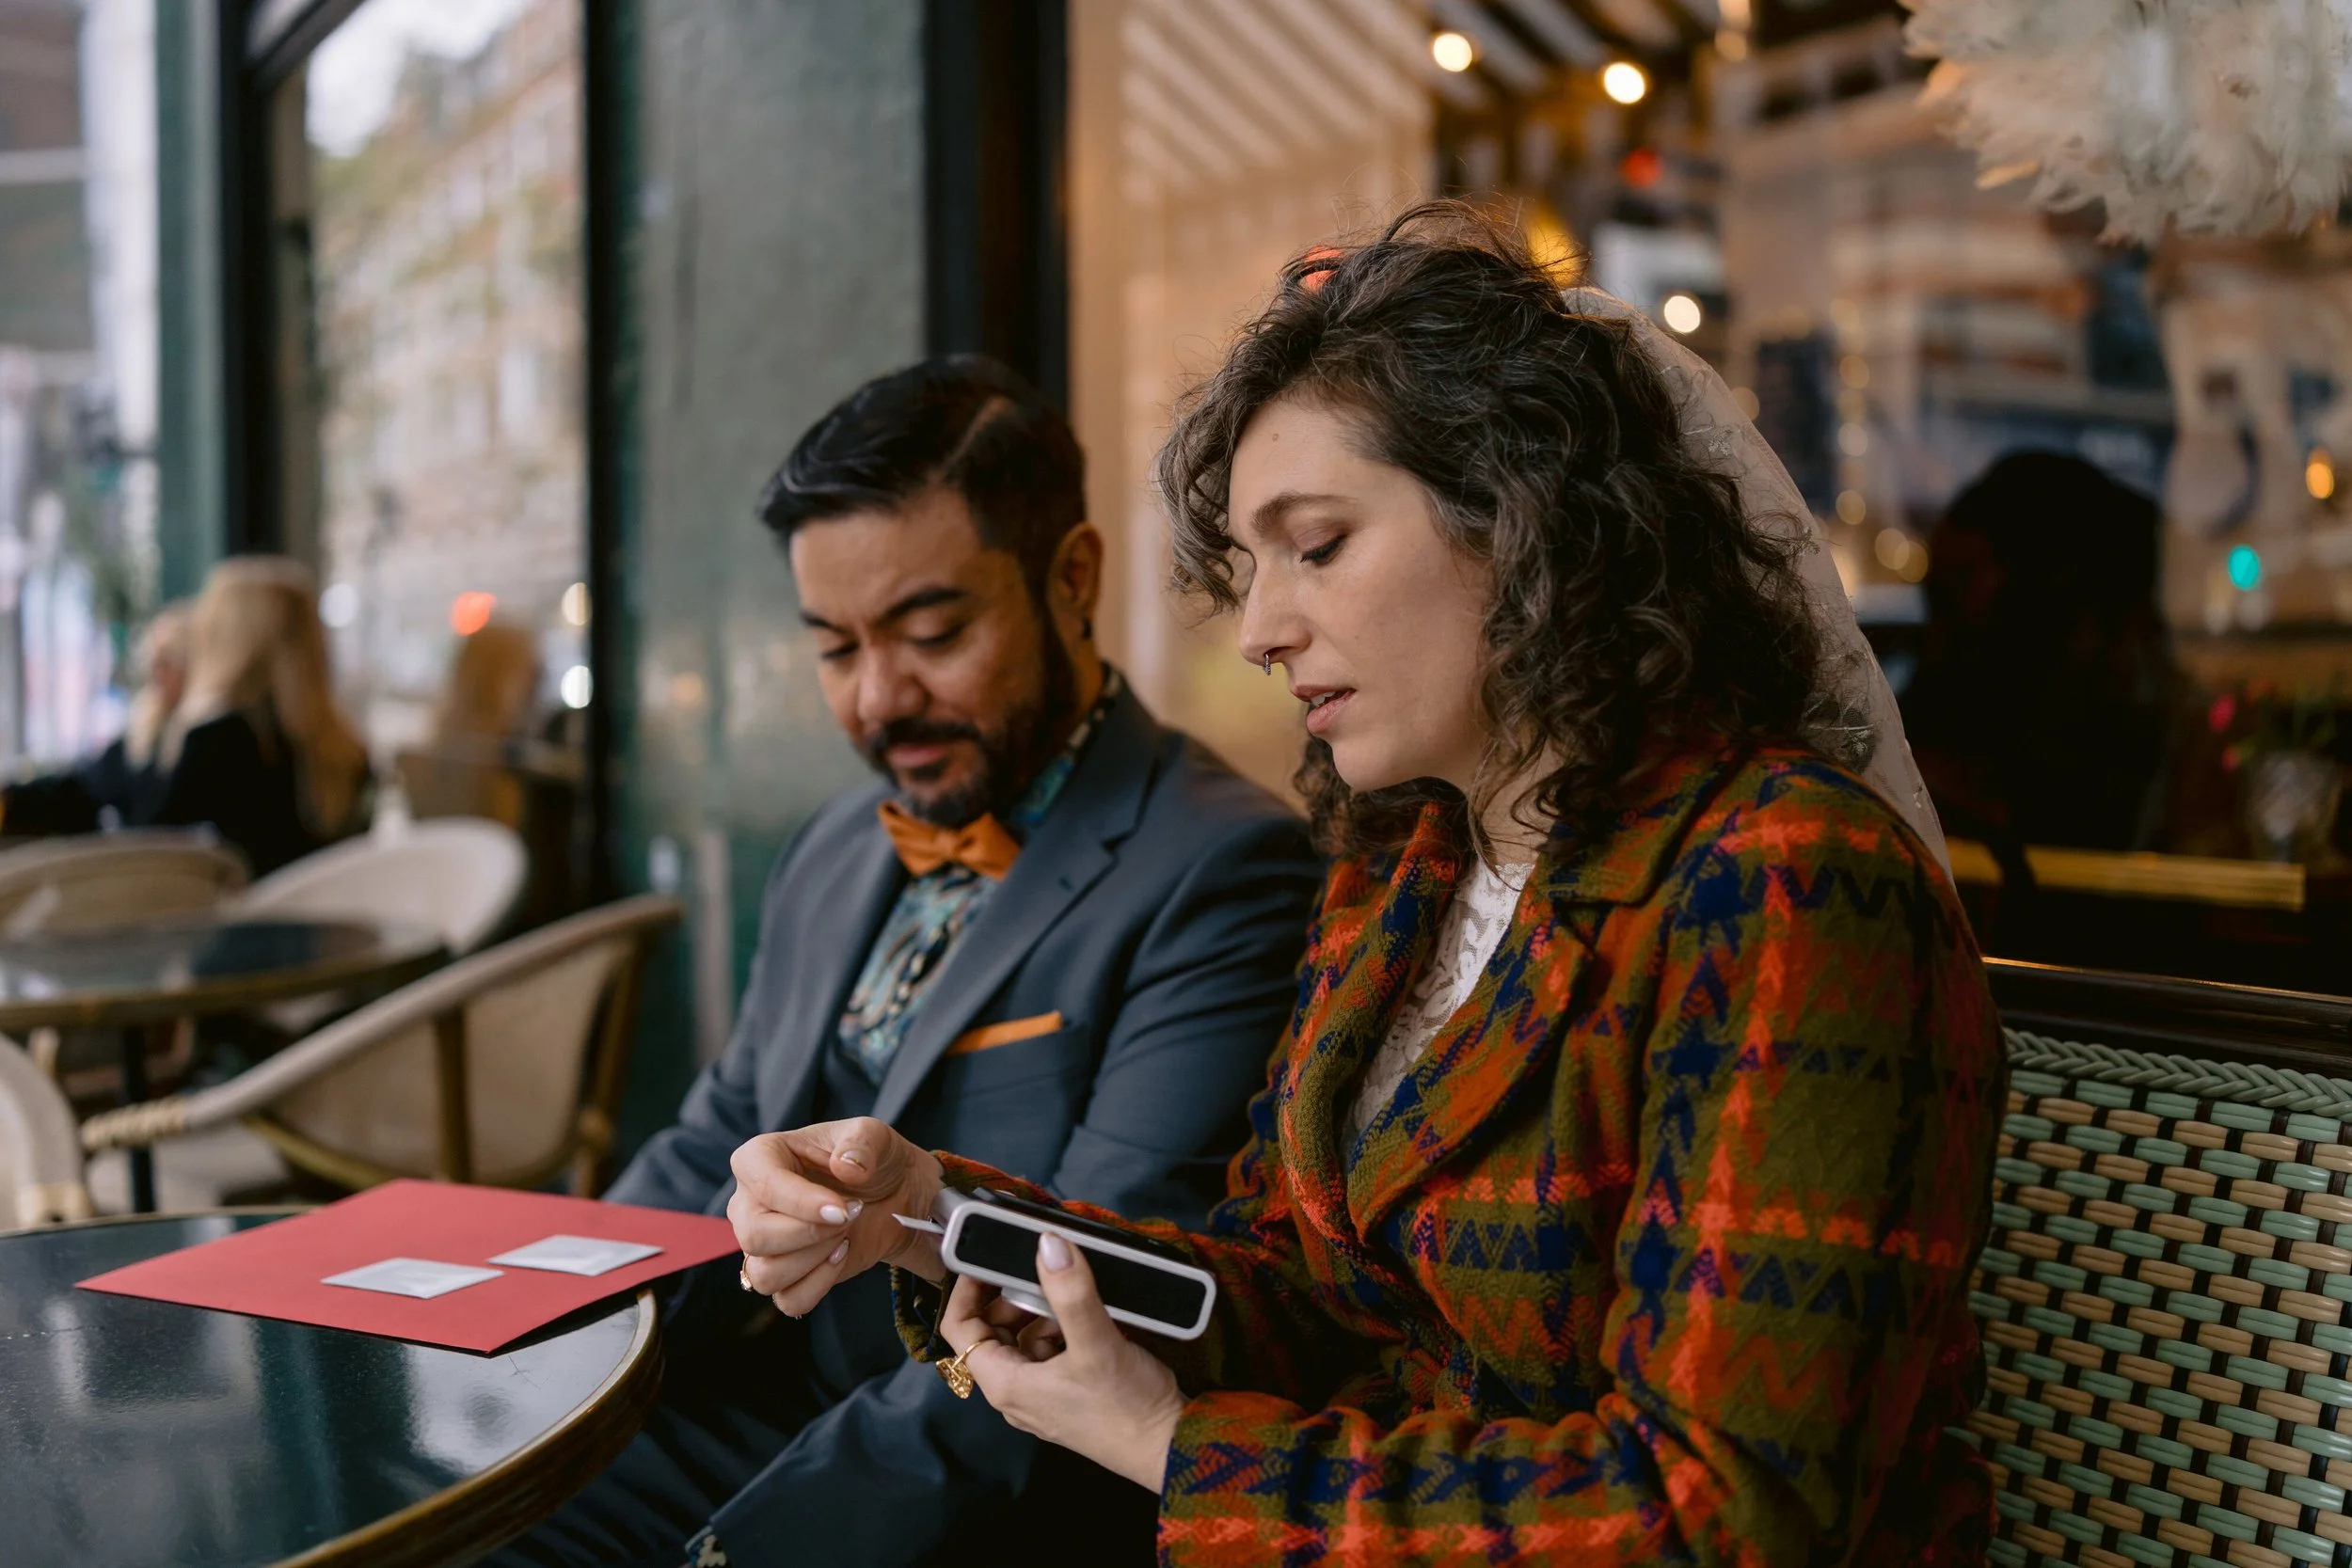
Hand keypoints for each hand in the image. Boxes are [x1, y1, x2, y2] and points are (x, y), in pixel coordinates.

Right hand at [728, 1117, 945, 1315]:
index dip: (800, 1201)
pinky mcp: (784, 1277)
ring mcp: (762, 1245)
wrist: (894, 1196)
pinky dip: (819, 1284)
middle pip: (754, 1235)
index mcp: (759, 1158)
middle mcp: (749, 1204)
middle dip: (810, 1233)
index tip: (841, 1208)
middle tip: (849, 1215)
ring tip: (844, 1234)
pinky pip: (788, 1299)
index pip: (761, 1183)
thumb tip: (846, 1168)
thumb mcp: (874, 1135)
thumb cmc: (872, 1160)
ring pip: (765, 1274)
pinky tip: (841, 1256)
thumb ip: (861, 1142)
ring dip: (814, 1259)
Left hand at [940, 1231, 1186, 1492]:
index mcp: (1005, 1383)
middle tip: (1043, 1276)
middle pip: (992, 1332)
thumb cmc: (1125, 1403)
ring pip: (1024, 1341)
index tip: (987, 1260)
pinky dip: (1062, 1331)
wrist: (1166, 1446)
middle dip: (1013, 1299)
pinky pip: (1050, 1353)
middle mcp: (1015, 1394)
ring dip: (1041, 1314)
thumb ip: (1070, 1292)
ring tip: (1073, 1298)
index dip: (966, 1290)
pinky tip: (1090, 1320)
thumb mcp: (1096, 1342)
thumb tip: (1048, 1244)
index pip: (959, 1329)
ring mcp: (1041, 1398)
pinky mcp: (1067, 1396)